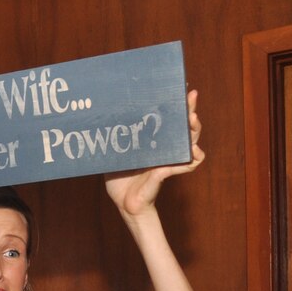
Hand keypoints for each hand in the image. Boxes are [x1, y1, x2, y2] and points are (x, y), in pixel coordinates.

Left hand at [105, 89, 204, 219]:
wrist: (123, 202)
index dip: (177, 105)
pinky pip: (188, 164)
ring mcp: (170, 160)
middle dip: (190, 110)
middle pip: (184, 126)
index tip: (180, 88)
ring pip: (191, 142)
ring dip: (194, 130)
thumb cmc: (120, 179)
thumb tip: (98, 122)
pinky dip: (192, 158)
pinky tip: (193, 150)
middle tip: (191, 97)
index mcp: (154, 141)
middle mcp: (166, 148)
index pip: (169, 119)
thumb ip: (112, 141)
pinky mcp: (167, 172)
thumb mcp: (114, 155)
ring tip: (192, 119)